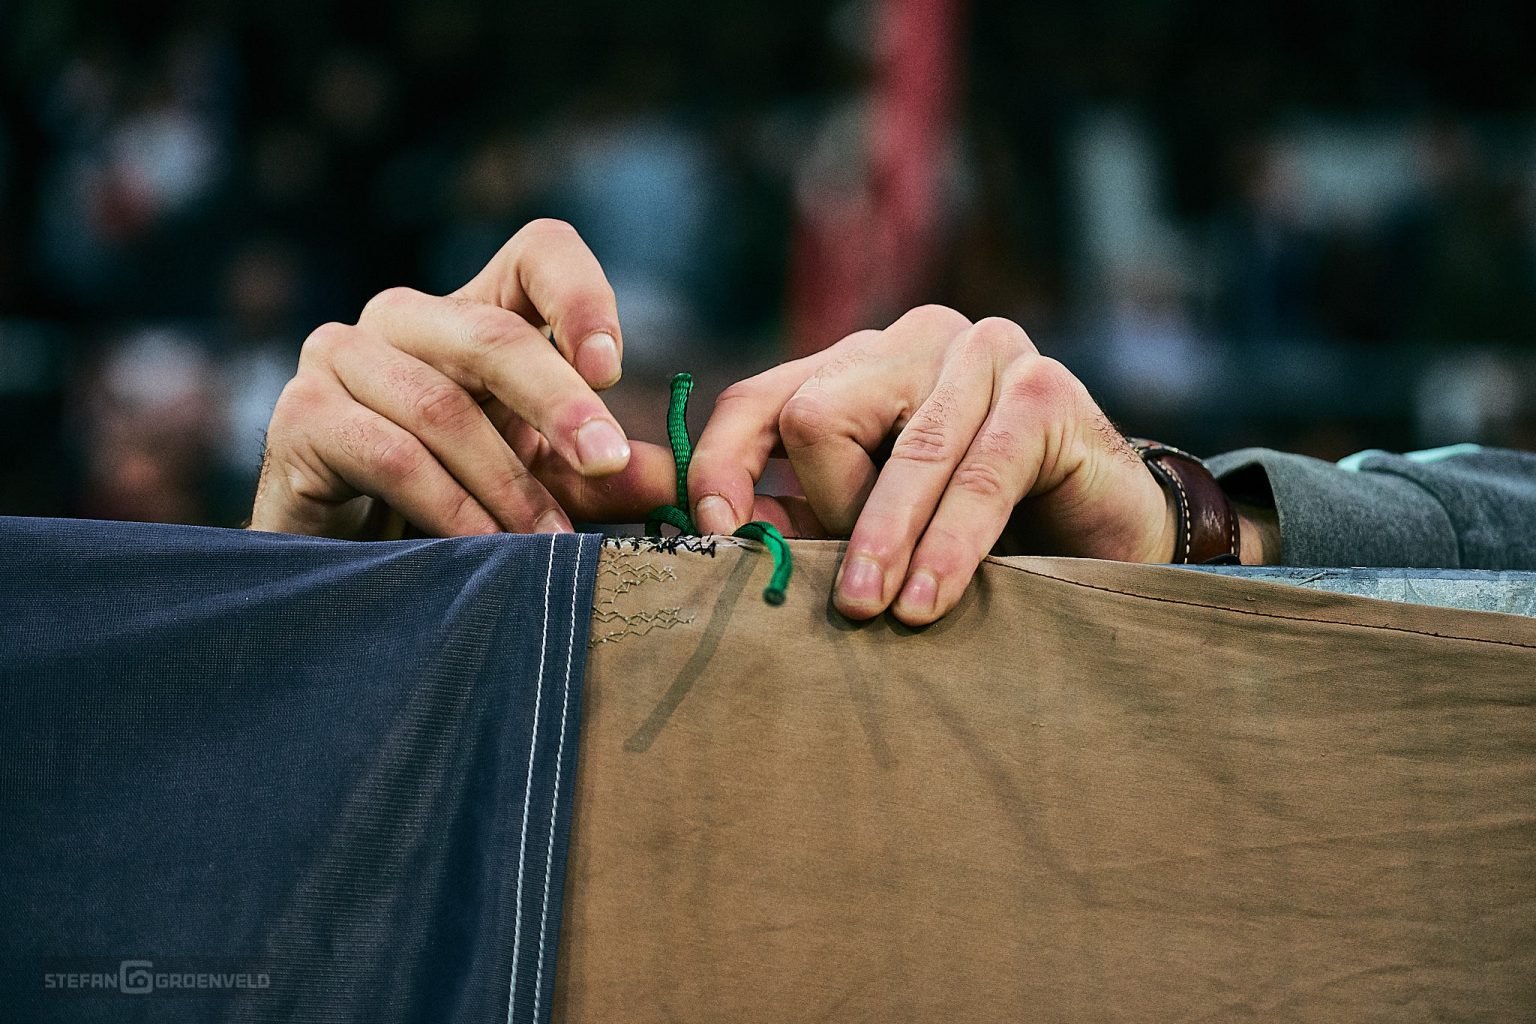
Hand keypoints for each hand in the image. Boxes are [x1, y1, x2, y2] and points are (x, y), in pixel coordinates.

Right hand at [251, 220, 674, 537]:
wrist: (340, 564)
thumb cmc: (449, 509)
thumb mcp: (545, 485)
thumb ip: (608, 477)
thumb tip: (686, 485)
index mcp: (475, 314)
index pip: (538, 252)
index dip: (581, 296)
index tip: (612, 370)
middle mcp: (405, 318)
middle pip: (493, 334)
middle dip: (559, 404)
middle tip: (605, 463)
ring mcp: (342, 356)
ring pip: (442, 406)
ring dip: (506, 483)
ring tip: (548, 543)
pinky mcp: (301, 416)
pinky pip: (389, 453)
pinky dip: (449, 506)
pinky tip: (482, 549)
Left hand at [686, 305, 1250, 625]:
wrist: (1103, 537)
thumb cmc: (973, 533)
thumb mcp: (870, 520)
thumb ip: (800, 512)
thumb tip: (714, 526)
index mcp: (859, 363)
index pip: (760, 400)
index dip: (724, 466)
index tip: (715, 534)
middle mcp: (916, 340)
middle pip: (816, 416)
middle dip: (825, 511)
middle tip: (849, 591)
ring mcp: (985, 353)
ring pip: (899, 450)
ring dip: (880, 541)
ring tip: (869, 610)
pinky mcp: (1045, 390)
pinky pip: (978, 476)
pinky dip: (948, 547)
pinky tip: (929, 602)